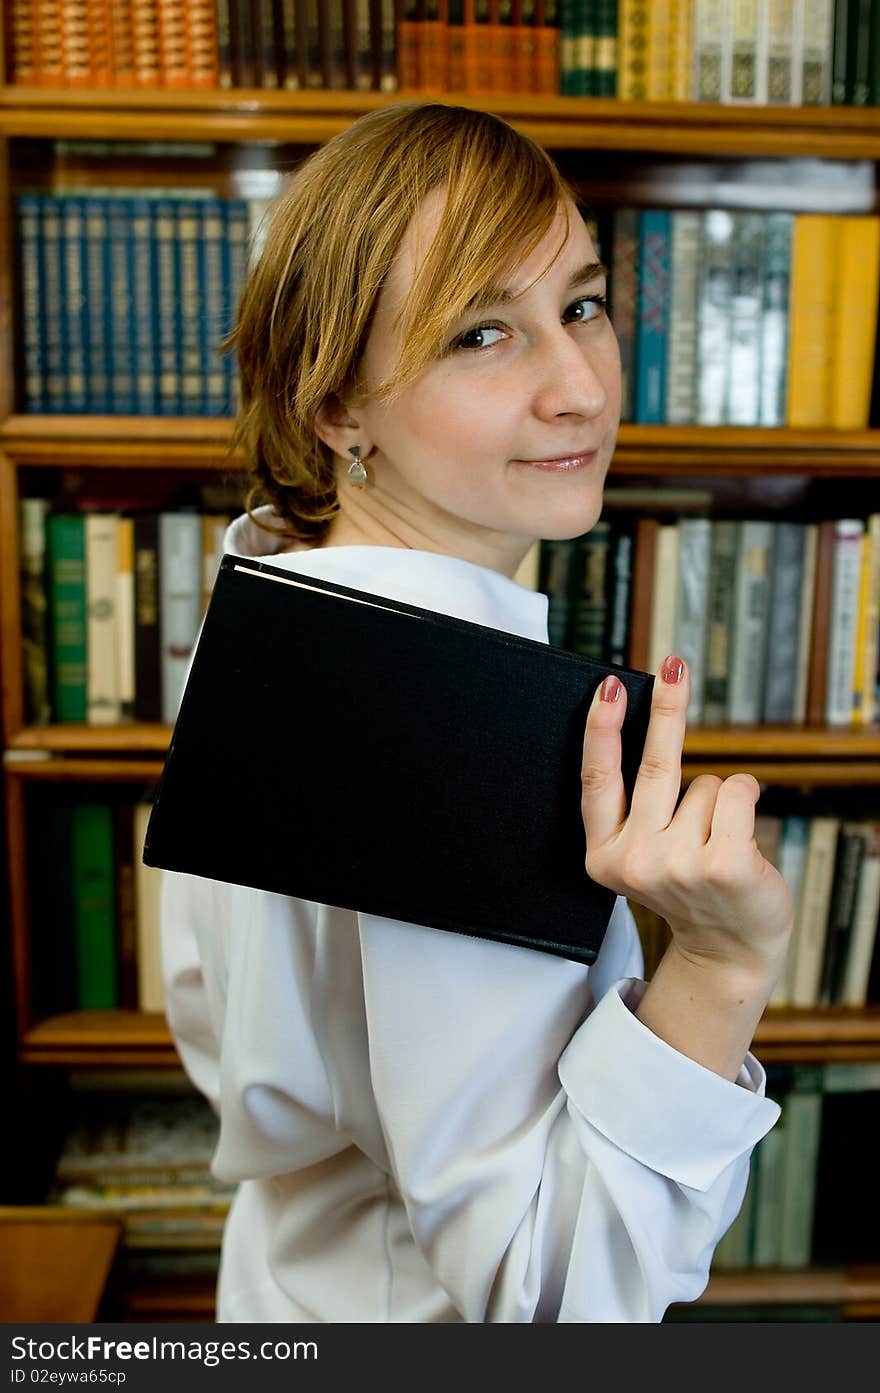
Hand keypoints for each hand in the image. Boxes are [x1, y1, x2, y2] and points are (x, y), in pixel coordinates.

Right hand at [581, 655, 794, 987]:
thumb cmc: (689, 888)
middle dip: (666, 709)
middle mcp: (634, 862)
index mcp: (603, 856)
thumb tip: (651, 727)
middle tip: (673, 667)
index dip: (601, 729)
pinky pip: (737, 791)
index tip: (608, 688)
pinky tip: (740, 839)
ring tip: (716, 843)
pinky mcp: (722, 865)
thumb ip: (636, 805)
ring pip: (706, 784)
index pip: (597, 780)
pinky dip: (745, 802)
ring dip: (718, 803)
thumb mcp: (643, 853)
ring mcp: (678, 865)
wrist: (729, 947)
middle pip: (654, 765)